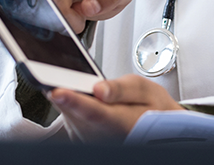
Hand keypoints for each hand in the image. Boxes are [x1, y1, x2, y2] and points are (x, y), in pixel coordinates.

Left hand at [48, 75, 184, 139]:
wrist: (156, 129)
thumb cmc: (152, 108)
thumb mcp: (145, 90)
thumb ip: (123, 88)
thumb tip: (100, 88)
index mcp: (120, 123)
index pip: (93, 112)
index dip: (73, 101)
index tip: (57, 90)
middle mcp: (101, 136)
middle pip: (72, 111)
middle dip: (66, 91)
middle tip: (60, 73)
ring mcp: (88, 139)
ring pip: (67, 113)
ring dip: (69, 97)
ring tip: (86, 88)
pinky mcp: (81, 138)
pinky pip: (68, 117)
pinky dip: (71, 104)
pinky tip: (84, 98)